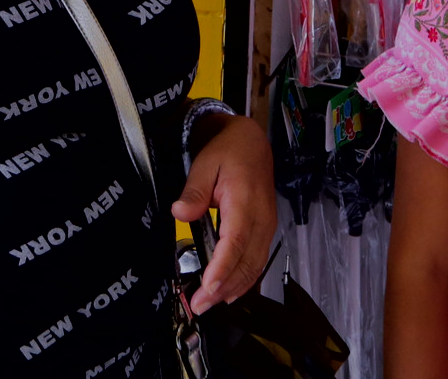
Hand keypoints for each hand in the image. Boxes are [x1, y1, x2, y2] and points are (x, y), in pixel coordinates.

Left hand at [171, 112, 275, 312]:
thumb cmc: (228, 152)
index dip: (223, 266)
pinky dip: (245, 280)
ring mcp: (267, 225)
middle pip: (246, 260)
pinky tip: (230, 292)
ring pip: (254, 265)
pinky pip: (258, 260)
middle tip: (199, 305)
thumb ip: (194, 189)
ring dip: (233, 288)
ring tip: (209, 304)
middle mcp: (261, 217)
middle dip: (223, 287)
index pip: (236, 240)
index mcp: (245, 201)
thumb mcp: (205, 163)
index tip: (208, 286)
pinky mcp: (266, 230)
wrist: (252, 142)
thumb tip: (180, 213)